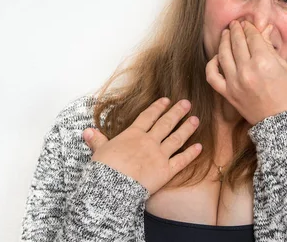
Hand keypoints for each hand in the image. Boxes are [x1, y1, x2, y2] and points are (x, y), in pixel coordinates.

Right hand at [82, 97, 201, 194]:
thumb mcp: (99, 151)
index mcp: (133, 135)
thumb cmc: (104, 169)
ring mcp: (159, 155)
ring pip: (176, 138)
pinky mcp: (166, 171)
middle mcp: (149, 141)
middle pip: (165, 123)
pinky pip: (181, 160)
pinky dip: (191, 154)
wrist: (112, 186)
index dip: (158, 107)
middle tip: (187, 103)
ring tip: (196, 119)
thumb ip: (97, 140)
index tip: (166, 100)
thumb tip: (87, 132)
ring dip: (187, 128)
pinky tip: (199, 147)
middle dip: (177, 112)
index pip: (147, 117)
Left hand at [205, 19, 286, 124]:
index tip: (247, 24)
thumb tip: (265, 30)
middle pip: (237, 42)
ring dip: (224, 41)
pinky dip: (212, 64)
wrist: (280, 122)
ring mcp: (234, 82)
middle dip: (236, 30)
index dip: (249, 28)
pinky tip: (217, 57)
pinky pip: (212, 75)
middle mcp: (247, 70)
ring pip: (223, 54)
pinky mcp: (227, 93)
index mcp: (264, 62)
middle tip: (235, 24)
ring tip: (225, 34)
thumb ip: (270, 48)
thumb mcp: (283, 68)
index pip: (252, 37)